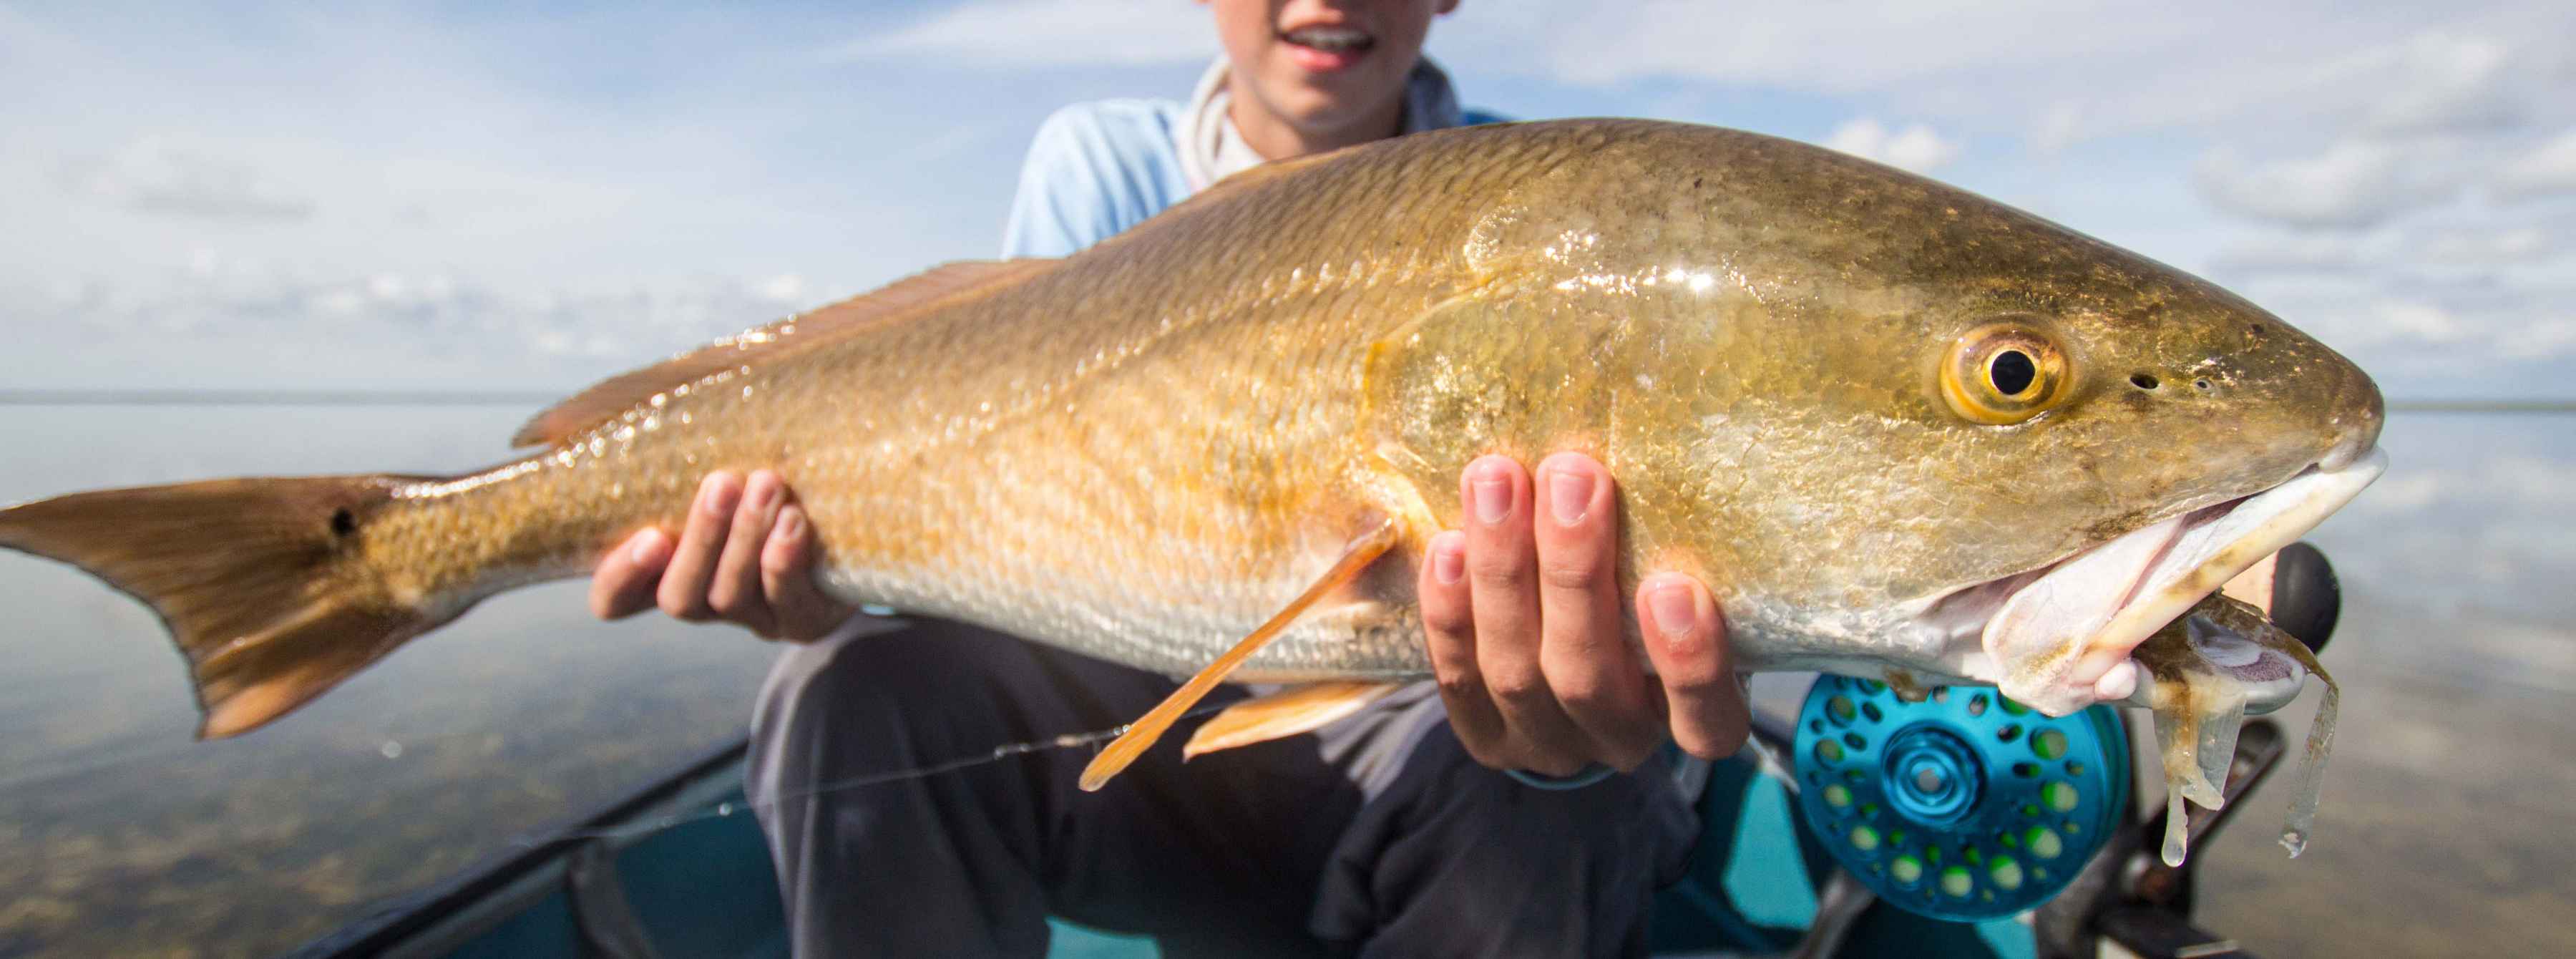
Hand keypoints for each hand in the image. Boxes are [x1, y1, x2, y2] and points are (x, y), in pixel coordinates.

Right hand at [590, 469, 854, 640]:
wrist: (849, 506)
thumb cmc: (758, 468)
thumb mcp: (705, 458)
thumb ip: (653, 444)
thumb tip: (555, 425)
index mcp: (664, 574)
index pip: (616, 600)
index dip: (620, 579)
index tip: (647, 537)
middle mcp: (704, 601)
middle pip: (681, 598)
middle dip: (701, 539)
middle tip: (721, 483)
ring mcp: (754, 618)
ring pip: (731, 598)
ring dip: (745, 540)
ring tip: (765, 485)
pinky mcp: (804, 621)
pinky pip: (790, 605)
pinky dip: (786, 563)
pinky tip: (793, 523)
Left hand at [1418, 453, 1750, 776]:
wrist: (1584, 661)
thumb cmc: (1647, 597)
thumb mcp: (1678, 577)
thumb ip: (1668, 545)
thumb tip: (1628, 448)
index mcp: (1691, 721)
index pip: (1706, 718)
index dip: (1690, 662)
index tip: (1673, 585)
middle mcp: (1618, 740)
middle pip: (1586, 679)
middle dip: (1572, 573)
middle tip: (1572, 477)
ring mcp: (1544, 745)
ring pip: (1514, 675)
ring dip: (1502, 571)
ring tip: (1497, 481)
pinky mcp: (1485, 736)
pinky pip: (1458, 680)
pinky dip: (1450, 612)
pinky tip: (1448, 545)